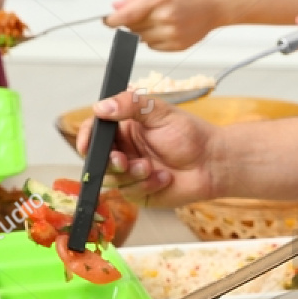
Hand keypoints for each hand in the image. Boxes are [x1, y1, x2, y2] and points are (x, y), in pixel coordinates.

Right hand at [77, 92, 219, 204]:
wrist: (212, 162)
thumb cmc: (190, 135)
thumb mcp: (159, 111)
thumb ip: (130, 104)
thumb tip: (100, 107)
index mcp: (124, 129)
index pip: (95, 132)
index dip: (86, 138)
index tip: (86, 145)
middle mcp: (124, 151)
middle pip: (98, 159)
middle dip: (109, 161)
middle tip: (123, 160)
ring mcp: (130, 173)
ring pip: (111, 179)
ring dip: (130, 174)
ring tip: (151, 167)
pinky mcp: (139, 192)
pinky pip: (129, 193)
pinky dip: (145, 186)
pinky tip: (164, 178)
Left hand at [107, 0, 220, 50]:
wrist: (215, 2)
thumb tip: (116, 7)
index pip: (127, 16)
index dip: (112, 21)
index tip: (106, 21)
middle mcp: (165, 18)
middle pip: (132, 28)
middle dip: (131, 21)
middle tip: (144, 11)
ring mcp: (172, 34)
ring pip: (141, 39)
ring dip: (143, 30)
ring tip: (159, 17)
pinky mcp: (177, 45)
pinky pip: (153, 46)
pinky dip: (154, 38)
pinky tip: (166, 26)